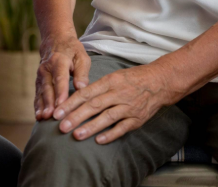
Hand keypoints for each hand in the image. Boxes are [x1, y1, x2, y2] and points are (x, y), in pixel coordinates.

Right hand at [35, 34, 90, 120]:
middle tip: (51, 116)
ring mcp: (40, 75)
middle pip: (48, 87)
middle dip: (49, 102)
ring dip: (41, 106)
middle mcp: (46, 69)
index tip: (61, 104)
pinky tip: (38, 117)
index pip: (60, 78)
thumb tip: (82, 88)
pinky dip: (37, 106)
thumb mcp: (81, 57)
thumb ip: (82, 72)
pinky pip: (37, 94)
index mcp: (59, 61)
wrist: (55, 41)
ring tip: (42, 119)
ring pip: (40, 92)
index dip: (60, 92)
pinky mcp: (38, 81)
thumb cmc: (72, 51)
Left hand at [53, 63, 179, 143]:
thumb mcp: (114, 76)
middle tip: (61, 125)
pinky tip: (99, 140)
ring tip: (76, 135)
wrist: (160, 81)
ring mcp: (128, 106)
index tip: (57, 111)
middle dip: (76, 116)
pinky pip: (123, 128)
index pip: (86, 92)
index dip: (71, 103)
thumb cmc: (133, 78)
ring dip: (91, 127)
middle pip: (94, 105)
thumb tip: (76, 97)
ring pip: (107, 117)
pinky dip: (111, 134)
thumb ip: (97, 87)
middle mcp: (118, 93)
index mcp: (110, 81)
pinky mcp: (137, 118)